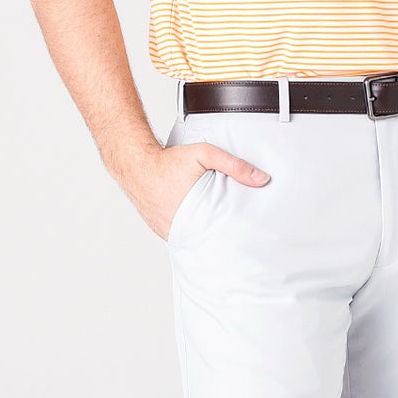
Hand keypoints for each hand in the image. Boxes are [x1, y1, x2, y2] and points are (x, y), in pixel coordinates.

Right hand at [144, 142, 269, 240]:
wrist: (135, 164)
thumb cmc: (168, 160)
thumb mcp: (204, 155)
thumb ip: (234, 165)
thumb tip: (262, 179)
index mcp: (192, 213)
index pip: (218, 235)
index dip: (231, 238)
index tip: (245, 241)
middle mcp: (178, 226)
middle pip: (206, 240)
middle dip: (220, 239)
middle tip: (237, 242)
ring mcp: (167, 231)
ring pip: (192, 241)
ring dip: (203, 237)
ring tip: (220, 238)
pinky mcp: (160, 230)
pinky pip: (179, 236)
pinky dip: (188, 233)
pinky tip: (198, 229)